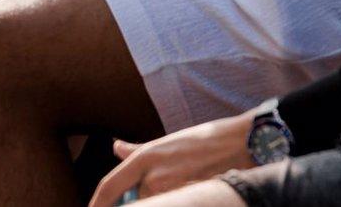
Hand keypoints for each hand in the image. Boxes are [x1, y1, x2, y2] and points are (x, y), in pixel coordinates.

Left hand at [89, 114, 255, 206]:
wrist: (242, 143)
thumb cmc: (204, 140)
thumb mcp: (166, 142)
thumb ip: (138, 150)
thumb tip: (116, 148)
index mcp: (144, 157)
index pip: (110, 186)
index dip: (98, 203)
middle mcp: (154, 175)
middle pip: (137, 202)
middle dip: (144, 200)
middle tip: (167, 182)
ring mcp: (173, 189)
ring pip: (157, 204)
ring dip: (166, 199)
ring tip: (185, 180)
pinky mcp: (193, 197)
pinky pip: (176, 205)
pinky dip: (177, 201)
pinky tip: (191, 188)